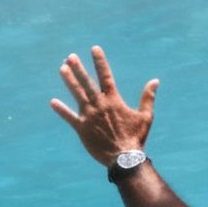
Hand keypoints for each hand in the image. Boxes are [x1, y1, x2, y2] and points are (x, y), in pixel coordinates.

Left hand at [50, 46, 157, 165]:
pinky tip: (53, 102)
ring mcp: (89, 116)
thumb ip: (148, 97)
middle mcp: (100, 105)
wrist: (124, 158)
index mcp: (114, 100)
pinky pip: (69, 118)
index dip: (100, 62)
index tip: (94, 49)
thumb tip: (155, 81)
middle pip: (87, 83)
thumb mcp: (146, 116)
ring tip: (62, 69)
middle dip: (79, 68)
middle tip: (70, 57)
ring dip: (69, 81)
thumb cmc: (136, 137)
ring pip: (77, 95)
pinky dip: (61, 110)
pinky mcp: (82, 129)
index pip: (106, 76)